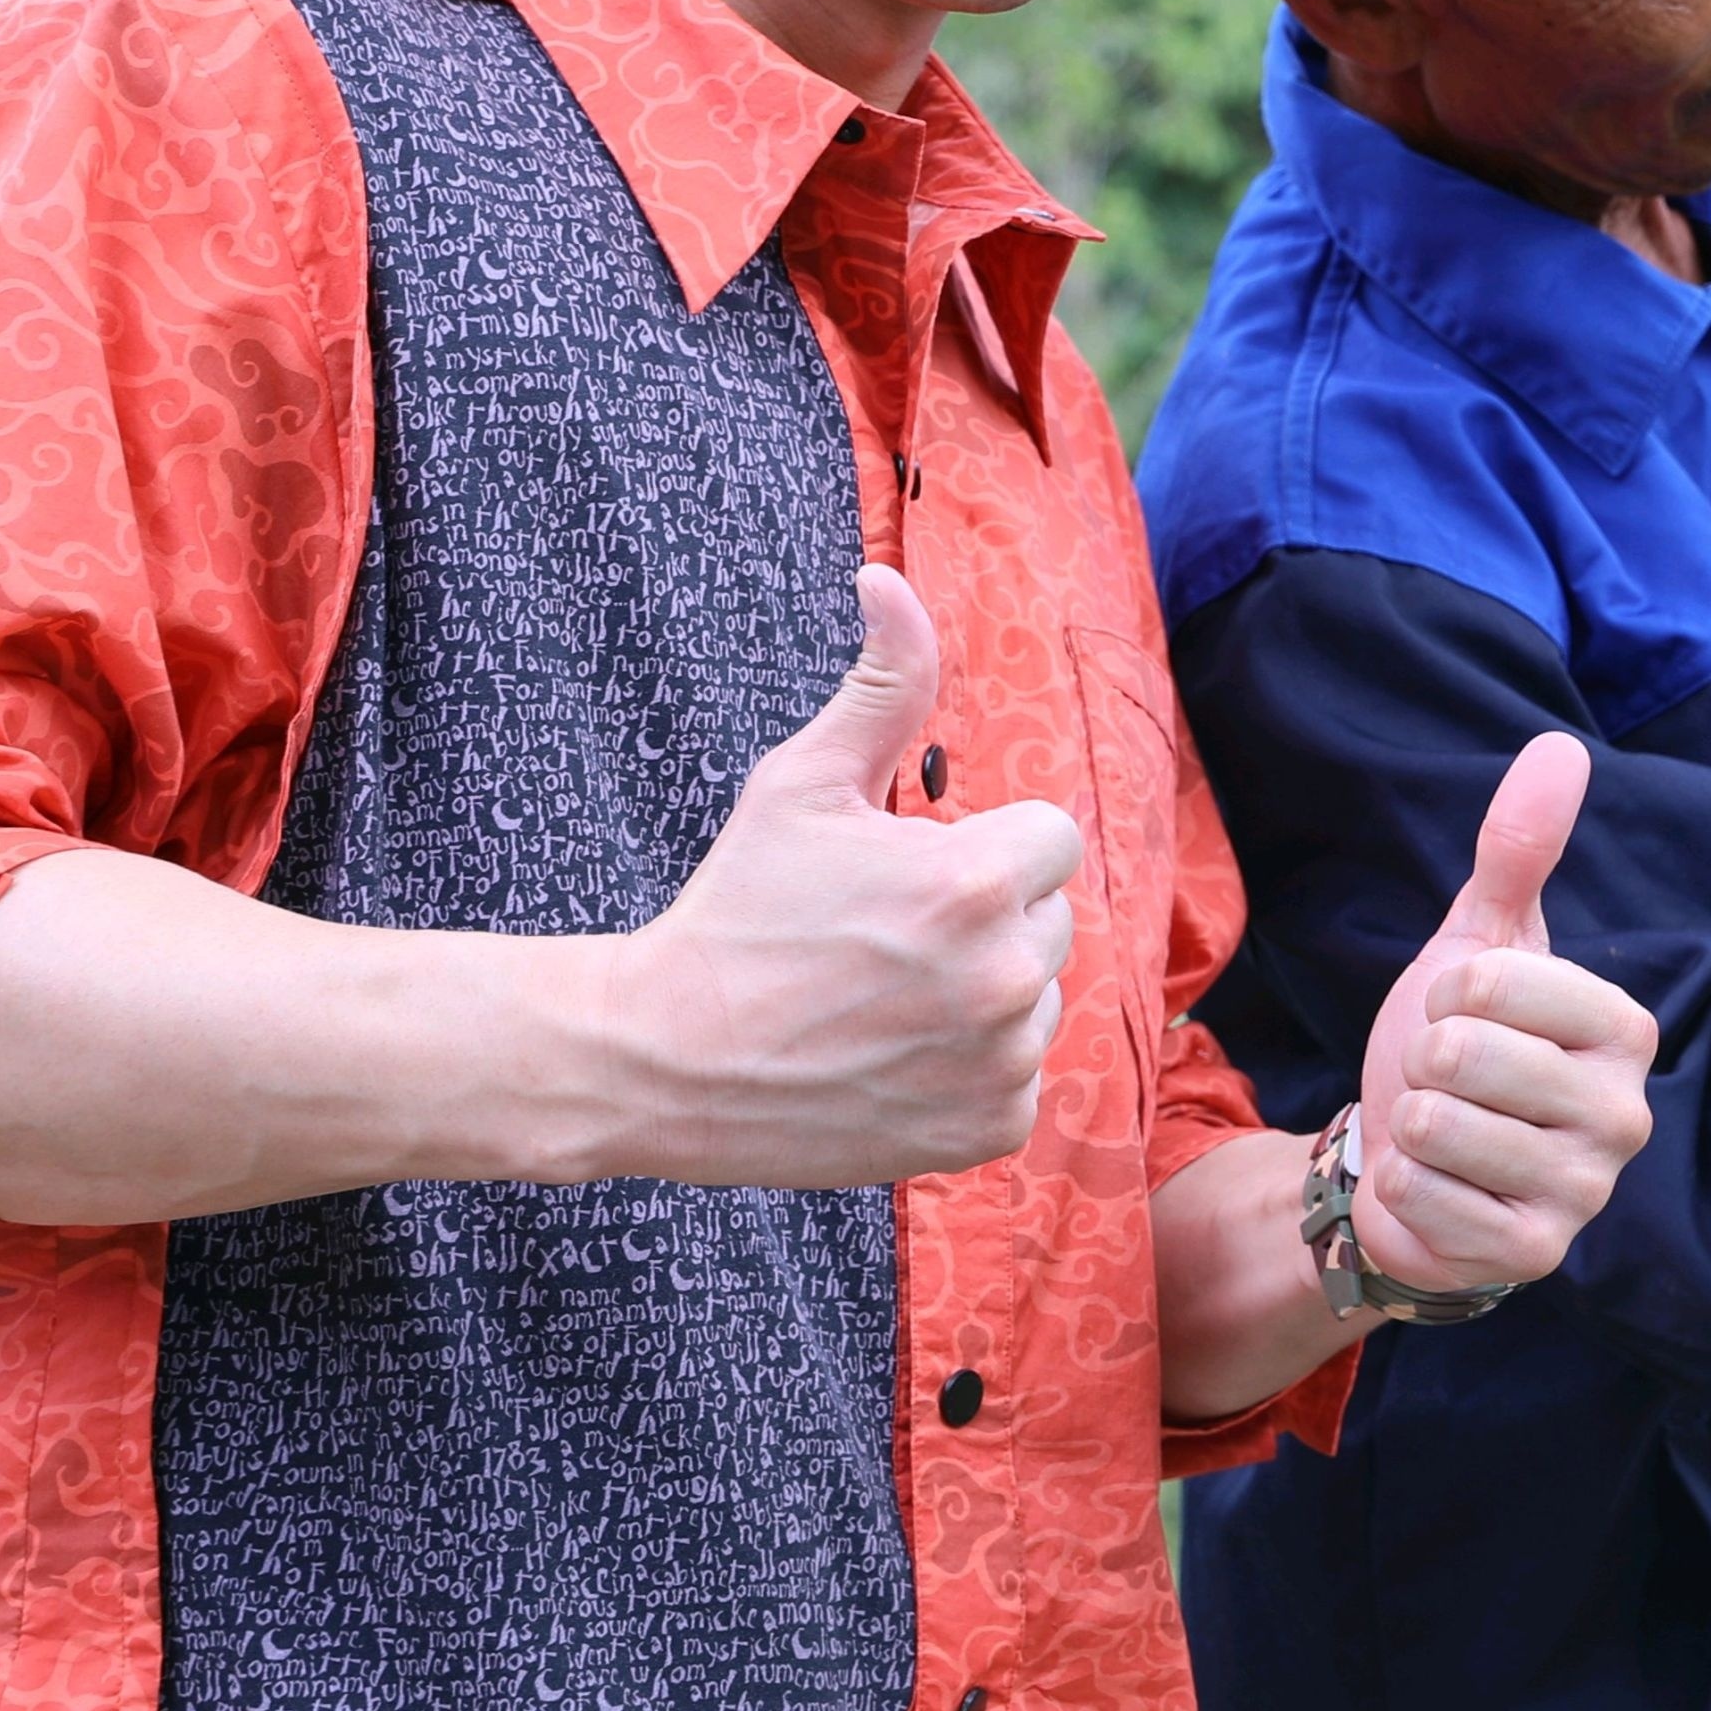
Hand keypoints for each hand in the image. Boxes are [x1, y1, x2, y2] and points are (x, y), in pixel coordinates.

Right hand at [586, 564, 1085, 1185]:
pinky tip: (889, 1058)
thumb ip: (882, 684)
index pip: (1048, 839)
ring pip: (1035, 997)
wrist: (662, 1060)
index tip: (908, 872)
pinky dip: (968, 1071)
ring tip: (880, 1000)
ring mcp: (1003, 1061)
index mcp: (979, 881)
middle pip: (1045, 917)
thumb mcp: (803, 784)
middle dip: (982, 917)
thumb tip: (888, 580)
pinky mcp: (990, 1130)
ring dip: (981, 994)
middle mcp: (1008, 975)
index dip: (980, 848)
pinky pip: (1017, 1077)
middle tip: (880, 940)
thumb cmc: (734, 911)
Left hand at [1341, 737, 1663, 1292]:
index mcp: (1625, 1027)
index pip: (1492, 983)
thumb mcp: (1479, 943)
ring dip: (1411, 1130)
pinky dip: (1402, 1189)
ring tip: (1441, 1137)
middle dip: (1423, 1065)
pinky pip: (1423, 1200)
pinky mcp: (1534, 1256)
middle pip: (1462, 1057)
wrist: (1413, 1163)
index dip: (1447, 993)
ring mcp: (1586, 1190)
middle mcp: (1625, 1112)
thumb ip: (1518, 852)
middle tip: (1446, 1085)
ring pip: (1438, 1128)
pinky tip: (1432, 1189)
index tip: (1464, 1016)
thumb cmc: (1459, 1045)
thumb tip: (1560, 747)